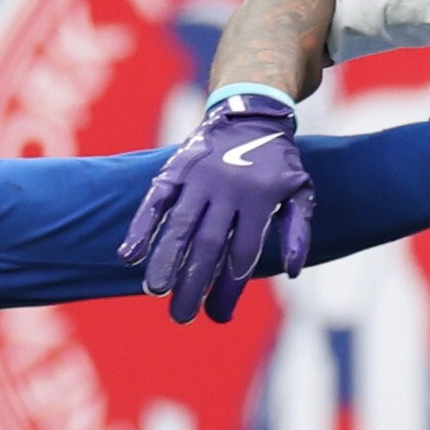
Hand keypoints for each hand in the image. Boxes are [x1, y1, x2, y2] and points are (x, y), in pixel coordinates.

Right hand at [118, 86, 313, 323]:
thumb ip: (298, 231)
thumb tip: (291, 273)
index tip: (217, 316)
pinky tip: (129, 255)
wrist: (251, 113)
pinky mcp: (177, 168)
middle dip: (192, 284)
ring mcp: (200, 178)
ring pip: (180, 225)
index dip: (228, 289)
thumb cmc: (277, 164)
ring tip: (154, 291)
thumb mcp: (300, 191)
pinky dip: (141, 226)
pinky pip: (157, 200)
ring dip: (165, 260)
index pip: (242, 254)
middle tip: (180, 317)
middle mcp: (228, 189)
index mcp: (260, 199)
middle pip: (208, 245)